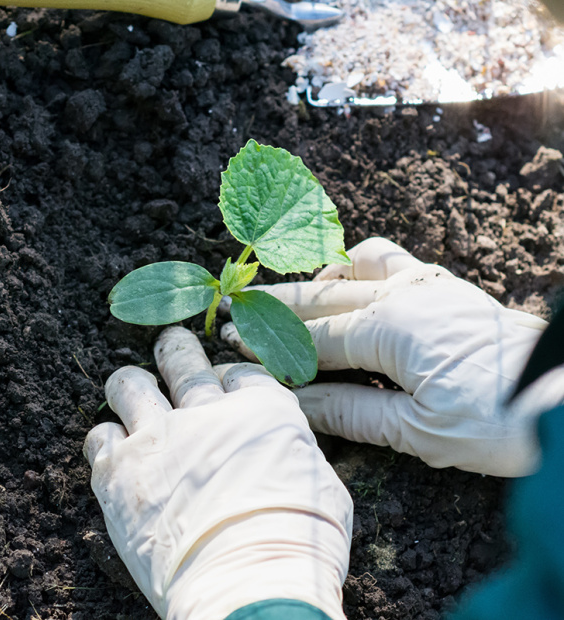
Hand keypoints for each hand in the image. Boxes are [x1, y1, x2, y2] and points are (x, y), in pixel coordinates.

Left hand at [85, 326, 351, 619]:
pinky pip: (100, 436)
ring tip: (130, 389)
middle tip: (171, 347)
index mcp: (262, 410)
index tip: (222, 385)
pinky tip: (113, 453)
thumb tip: (280, 458)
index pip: (239, 372)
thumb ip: (291, 457)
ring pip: (128, 385)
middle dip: (175, 351)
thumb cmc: (298, 547)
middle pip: (182, 360)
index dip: (228, 377)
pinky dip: (106, 441)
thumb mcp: (322, 488)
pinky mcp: (118, 471)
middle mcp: (205, 412)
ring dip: (131, 386)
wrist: (248, 582)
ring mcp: (157, 438)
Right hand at [222, 237, 563, 476]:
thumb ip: (350, 411)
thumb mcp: (418, 432)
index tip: (230, 344)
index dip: (268, 344)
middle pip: (320, 297)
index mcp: (389, 330)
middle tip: (231, 308)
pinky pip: (387, 259)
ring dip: (312, 279)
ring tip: (284, 295)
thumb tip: (296, 401)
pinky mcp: (444, 286)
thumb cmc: (502, 422)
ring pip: (351, 268)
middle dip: (272, 306)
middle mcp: (402, 296)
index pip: (311, 338)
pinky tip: (344, 281)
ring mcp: (426, 284)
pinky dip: (355, 264)